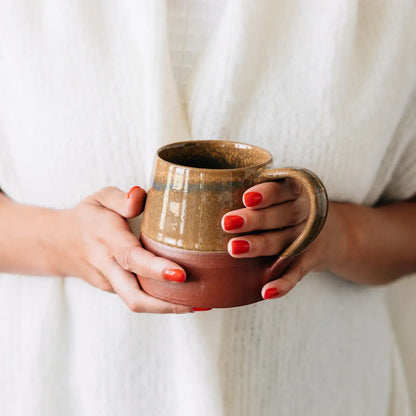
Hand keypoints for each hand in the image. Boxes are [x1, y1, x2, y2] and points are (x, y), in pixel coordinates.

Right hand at [56, 186, 192, 313]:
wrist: (59, 243)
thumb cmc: (88, 217)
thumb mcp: (101, 198)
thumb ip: (122, 198)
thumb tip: (141, 196)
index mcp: (106, 238)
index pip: (131, 257)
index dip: (155, 268)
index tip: (181, 274)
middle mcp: (107, 265)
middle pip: (134, 296)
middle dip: (167, 304)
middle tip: (201, 301)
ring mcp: (109, 282)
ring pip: (137, 302)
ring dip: (168, 307)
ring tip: (202, 302)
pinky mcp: (113, 289)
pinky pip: (137, 297)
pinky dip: (160, 300)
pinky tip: (182, 295)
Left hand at [221, 179, 346, 299]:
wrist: (334, 234)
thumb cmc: (291, 209)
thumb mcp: (286, 195)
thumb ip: (260, 195)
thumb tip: (211, 196)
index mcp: (298, 192)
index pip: (284, 190)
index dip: (266, 194)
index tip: (245, 198)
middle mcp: (307, 214)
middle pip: (282, 216)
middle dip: (255, 220)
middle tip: (227, 223)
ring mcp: (309, 239)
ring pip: (284, 243)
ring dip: (260, 246)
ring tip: (234, 249)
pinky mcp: (310, 261)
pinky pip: (297, 274)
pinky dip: (283, 284)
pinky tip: (265, 291)